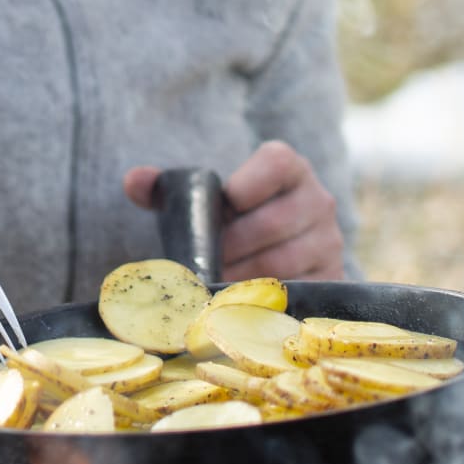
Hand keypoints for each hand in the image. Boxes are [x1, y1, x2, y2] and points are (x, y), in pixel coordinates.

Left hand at [124, 141, 343, 281]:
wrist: (271, 254)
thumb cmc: (229, 221)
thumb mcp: (201, 202)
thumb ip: (166, 188)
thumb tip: (133, 181)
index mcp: (289, 168)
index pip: (277, 162)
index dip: (247, 184)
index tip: (224, 204)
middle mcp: (317, 200)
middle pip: (272, 221)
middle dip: (229, 245)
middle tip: (203, 261)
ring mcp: (327, 241)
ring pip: (280, 261)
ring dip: (240, 275)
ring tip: (215, 281)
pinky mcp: (330, 279)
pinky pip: (294, 292)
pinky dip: (260, 299)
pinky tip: (236, 300)